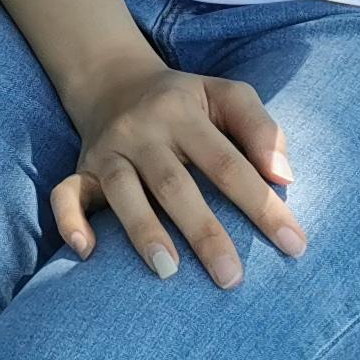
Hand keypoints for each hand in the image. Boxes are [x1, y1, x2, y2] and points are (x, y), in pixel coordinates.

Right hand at [53, 64, 304, 286]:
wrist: (115, 81)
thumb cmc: (189, 102)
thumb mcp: (229, 96)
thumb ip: (263, 131)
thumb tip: (284, 178)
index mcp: (184, 112)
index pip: (228, 163)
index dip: (262, 205)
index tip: (294, 246)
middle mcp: (142, 130)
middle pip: (174, 184)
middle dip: (204, 232)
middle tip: (232, 278)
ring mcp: (108, 150)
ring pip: (121, 191)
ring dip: (143, 231)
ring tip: (168, 272)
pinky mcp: (80, 168)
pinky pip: (65, 195)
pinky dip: (70, 222)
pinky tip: (87, 252)